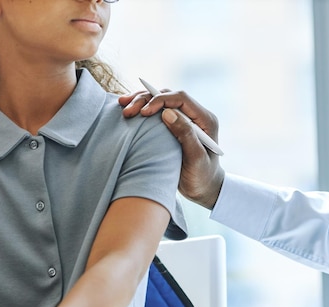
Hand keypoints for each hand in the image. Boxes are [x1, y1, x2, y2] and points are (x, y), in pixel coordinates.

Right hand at [120, 89, 224, 209]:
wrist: (203, 189)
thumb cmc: (202, 176)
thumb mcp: (196, 158)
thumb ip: (185, 135)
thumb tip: (167, 113)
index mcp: (205, 119)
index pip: (181, 99)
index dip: (160, 100)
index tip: (143, 112)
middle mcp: (194, 115)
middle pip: (168, 96)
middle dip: (146, 99)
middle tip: (128, 110)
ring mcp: (183, 119)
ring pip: (160, 101)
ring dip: (141, 101)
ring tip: (123, 106)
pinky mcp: (172, 126)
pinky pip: (156, 112)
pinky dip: (141, 109)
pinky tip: (127, 111)